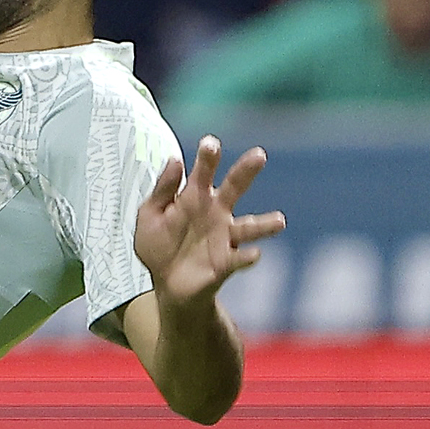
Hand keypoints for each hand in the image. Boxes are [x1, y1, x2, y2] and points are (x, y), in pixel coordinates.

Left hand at [135, 136, 283, 308]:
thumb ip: (162, 190)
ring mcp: (224, 238)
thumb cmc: (159, 244)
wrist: (166, 284)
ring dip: (264, 224)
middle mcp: (216, 213)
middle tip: (259, 155)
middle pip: (234, 189)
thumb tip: (174, 160)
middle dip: (245, 172)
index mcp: (195, 197)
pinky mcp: (225, 263)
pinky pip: (239, 259)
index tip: (211, 144)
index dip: (208, 158)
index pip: (204, 172)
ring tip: (279, 221)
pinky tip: (254, 254)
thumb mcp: (150, 215)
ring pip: (248, 227)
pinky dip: (247, 257)